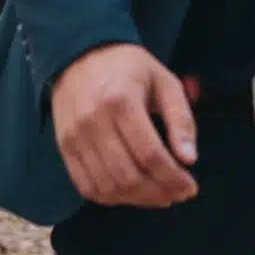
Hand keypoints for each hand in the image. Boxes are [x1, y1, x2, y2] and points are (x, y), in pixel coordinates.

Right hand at [49, 43, 198, 208]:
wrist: (81, 54)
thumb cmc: (130, 68)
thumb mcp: (165, 82)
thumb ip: (181, 119)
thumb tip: (190, 159)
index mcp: (122, 101)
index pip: (150, 154)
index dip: (173, 178)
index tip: (190, 187)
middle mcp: (94, 122)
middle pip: (128, 175)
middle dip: (158, 193)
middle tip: (177, 194)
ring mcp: (75, 137)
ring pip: (107, 186)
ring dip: (137, 199)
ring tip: (159, 196)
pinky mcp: (64, 147)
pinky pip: (86, 186)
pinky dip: (111, 198)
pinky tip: (131, 194)